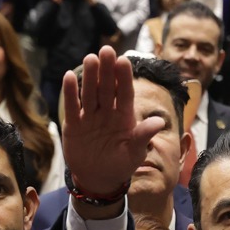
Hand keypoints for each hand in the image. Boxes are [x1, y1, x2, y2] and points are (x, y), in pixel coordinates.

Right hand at [61, 45, 167, 209]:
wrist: (99, 179)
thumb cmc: (122, 164)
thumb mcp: (135, 153)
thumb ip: (143, 136)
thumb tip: (159, 122)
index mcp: (125, 116)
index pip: (125, 93)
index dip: (124, 77)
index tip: (124, 60)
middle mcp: (108, 112)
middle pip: (107, 87)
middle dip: (107, 70)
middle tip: (107, 50)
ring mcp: (91, 116)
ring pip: (90, 93)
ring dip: (90, 76)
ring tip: (90, 58)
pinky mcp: (75, 124)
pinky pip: (73, 107)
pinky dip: (71, 93)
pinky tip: (70, 77)